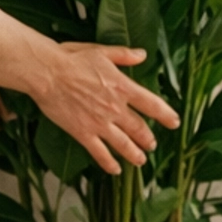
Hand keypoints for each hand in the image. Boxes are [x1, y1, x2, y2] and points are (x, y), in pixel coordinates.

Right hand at [37, 44, 180, 175]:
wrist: (47, 72)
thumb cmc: (71, 59)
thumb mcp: (102, 52)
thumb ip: (124, 55)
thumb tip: (142, 54)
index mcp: (122, 87)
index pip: (152, 105)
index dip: (166, 115)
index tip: (174, 122)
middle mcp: (115, 108)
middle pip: (139, 128)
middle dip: (148, 139)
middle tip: (152, 145)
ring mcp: (100, 123)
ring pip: (124, 144)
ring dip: (135, 154)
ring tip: (141, 160)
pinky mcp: (83, 133)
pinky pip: (100, 153)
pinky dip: (109, 163)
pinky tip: (115, 169)